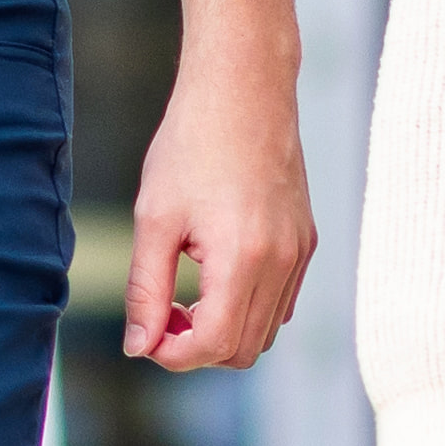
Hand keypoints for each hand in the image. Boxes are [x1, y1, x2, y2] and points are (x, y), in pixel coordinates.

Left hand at [124, 54, 315, 371]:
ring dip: (223, 331)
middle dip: (196, 348)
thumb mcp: (153, 218)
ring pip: (265, 332)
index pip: (214, 345)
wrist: (243, 89)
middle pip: (243, 351)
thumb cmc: (191, 145)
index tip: (146, 333)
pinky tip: (213, 275)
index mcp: (242, 258)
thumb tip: (138, 347)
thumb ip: (145, 291)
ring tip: (184, 295)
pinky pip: (281, 302)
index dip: (173, 356)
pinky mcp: (306, 241)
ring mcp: (300, 253)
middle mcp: (281, 262)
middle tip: (160, 314)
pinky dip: (247, 308)